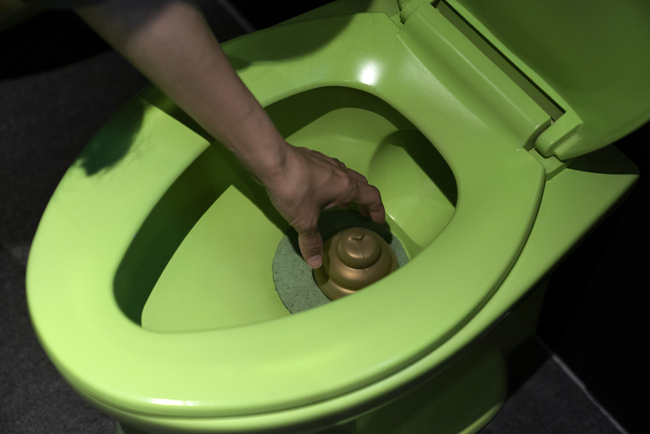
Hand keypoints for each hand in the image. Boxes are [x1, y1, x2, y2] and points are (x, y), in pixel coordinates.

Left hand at [262, 143, 384, 268]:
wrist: (272, 161)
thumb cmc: (295, 190)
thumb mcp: (304, 221)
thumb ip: (311, 242)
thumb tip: (316, 263)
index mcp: (346, 186)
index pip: (372, 196)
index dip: (377, 209)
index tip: (377, 220)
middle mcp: (340, 172)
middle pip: (361, 184)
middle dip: (364, 200)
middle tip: (362, 213)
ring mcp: (325, 162)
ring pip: (345, 175)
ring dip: (348, 189)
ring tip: (342, 203)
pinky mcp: (311, 158)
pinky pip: (329, 171)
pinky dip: (332, 182)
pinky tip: (318, 190)